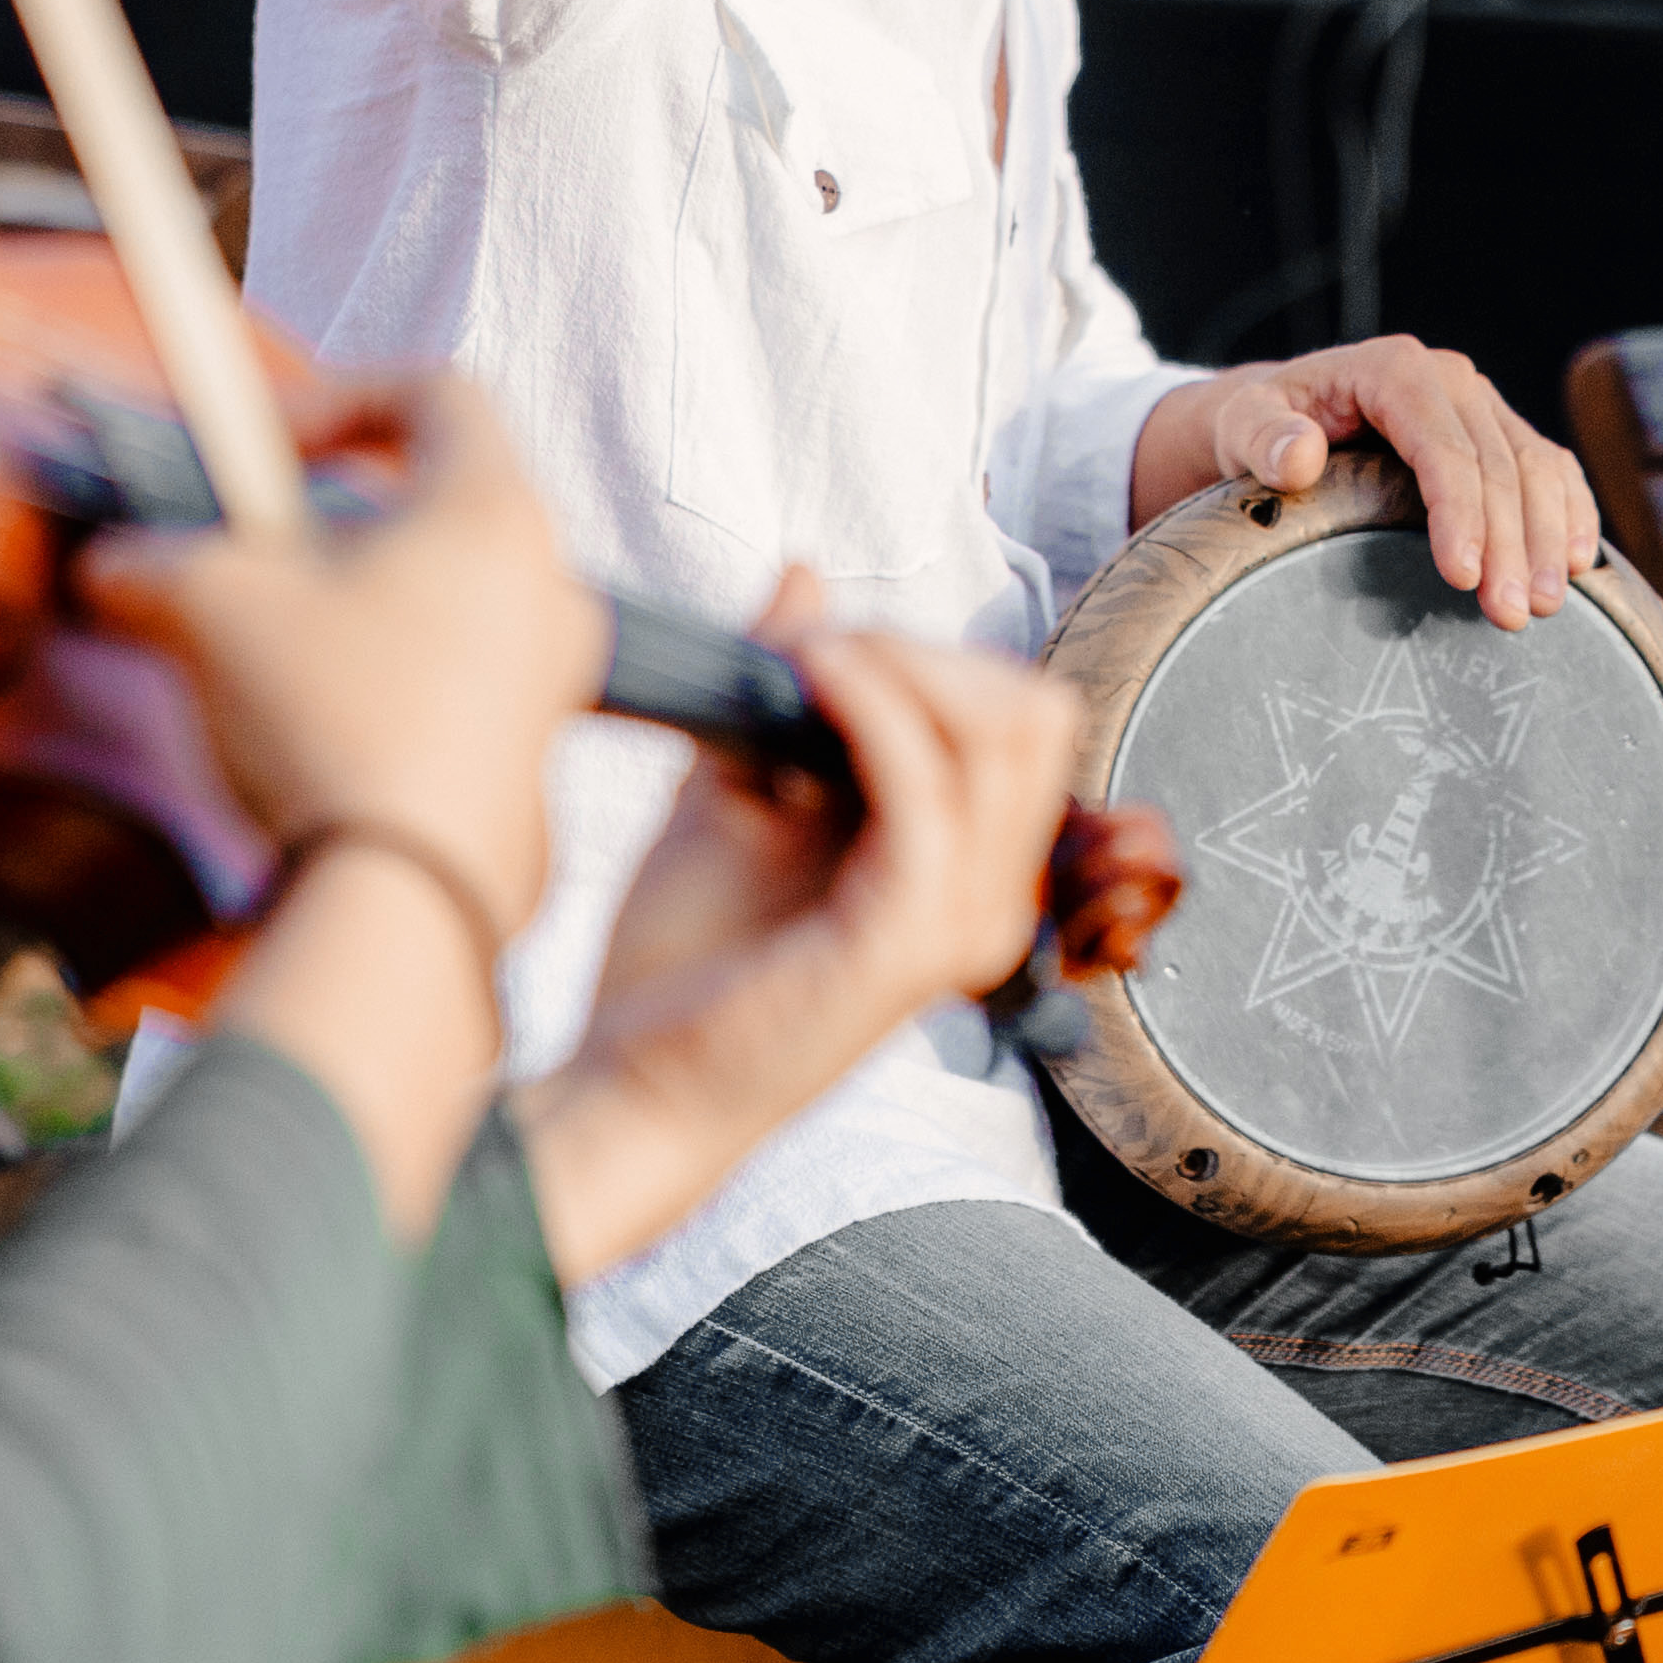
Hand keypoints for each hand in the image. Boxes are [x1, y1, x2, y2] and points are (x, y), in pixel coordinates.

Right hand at [77, 368, 605, 926]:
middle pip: (434, 501)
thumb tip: (114, 567)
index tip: (268, 449)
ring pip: (441, 597)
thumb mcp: (209, 606)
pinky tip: (309, 734)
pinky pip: (454, 682)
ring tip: (267, 658)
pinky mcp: (533, 755)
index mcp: (494, 510)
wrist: (402, 896)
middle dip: (327, 522)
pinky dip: (381, 680)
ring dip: (349, 609)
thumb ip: (150, 560)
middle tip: (252, 565)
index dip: (340, 396)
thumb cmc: (332, 723)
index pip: (437, 392)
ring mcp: (553, 675)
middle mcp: (548, 582)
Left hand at [529, 575, 1088, 1275]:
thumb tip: (805, 576)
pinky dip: (873, 706)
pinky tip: (805, 677)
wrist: (628, 1086)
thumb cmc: (680, 963)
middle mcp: (986, 901)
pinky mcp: (908, 941)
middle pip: (1034, 715)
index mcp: (963, 874)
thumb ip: (781, 694)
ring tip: (806, 658)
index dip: (933, 658)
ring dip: (902, 667)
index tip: (822, 644)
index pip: (1021, 719)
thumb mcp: (735, 792)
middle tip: (818, 650)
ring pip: (1003, 736)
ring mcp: (959, 925)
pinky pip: (930, 785)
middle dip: (930, 653)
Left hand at [1140, 339, 1596, 628]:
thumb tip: (1300, 456)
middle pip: (1496, 463)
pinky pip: (1550, 468)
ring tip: (1546, 605)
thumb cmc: (1261, 424)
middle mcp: (1449, 380)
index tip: (1462, 576)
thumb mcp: (1241, 424)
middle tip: (1511, 614)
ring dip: (1549, 537)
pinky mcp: (1499, 432)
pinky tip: (1581, 564)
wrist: (1283, 413)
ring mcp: (1480, 405)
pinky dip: (1571, 513)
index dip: (1459, 510)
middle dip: (1510, 543)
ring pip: (1536, 467)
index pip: (1442, 444)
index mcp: (1393, 369)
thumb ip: (1262, 437)